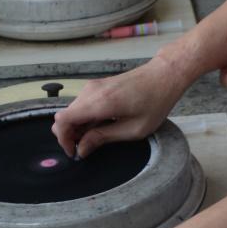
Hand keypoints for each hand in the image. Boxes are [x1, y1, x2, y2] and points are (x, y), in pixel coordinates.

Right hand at [50, 55, 194, 157]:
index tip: (75, 152)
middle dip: (69, 135)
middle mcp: (91, 92)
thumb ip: (103, 139)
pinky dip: (83, 118)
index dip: (63, 140)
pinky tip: (99, 125)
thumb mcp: (133, 129)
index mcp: (99, 103)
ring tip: (96, 137)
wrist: (163, 75)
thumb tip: (81, 149)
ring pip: (71, 111)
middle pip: (63, 117)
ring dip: (77, 128)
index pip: (63, 120)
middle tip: (86, 147)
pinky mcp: (96, 86)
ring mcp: (92, 87)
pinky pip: (80, 105)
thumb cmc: (155, 102)